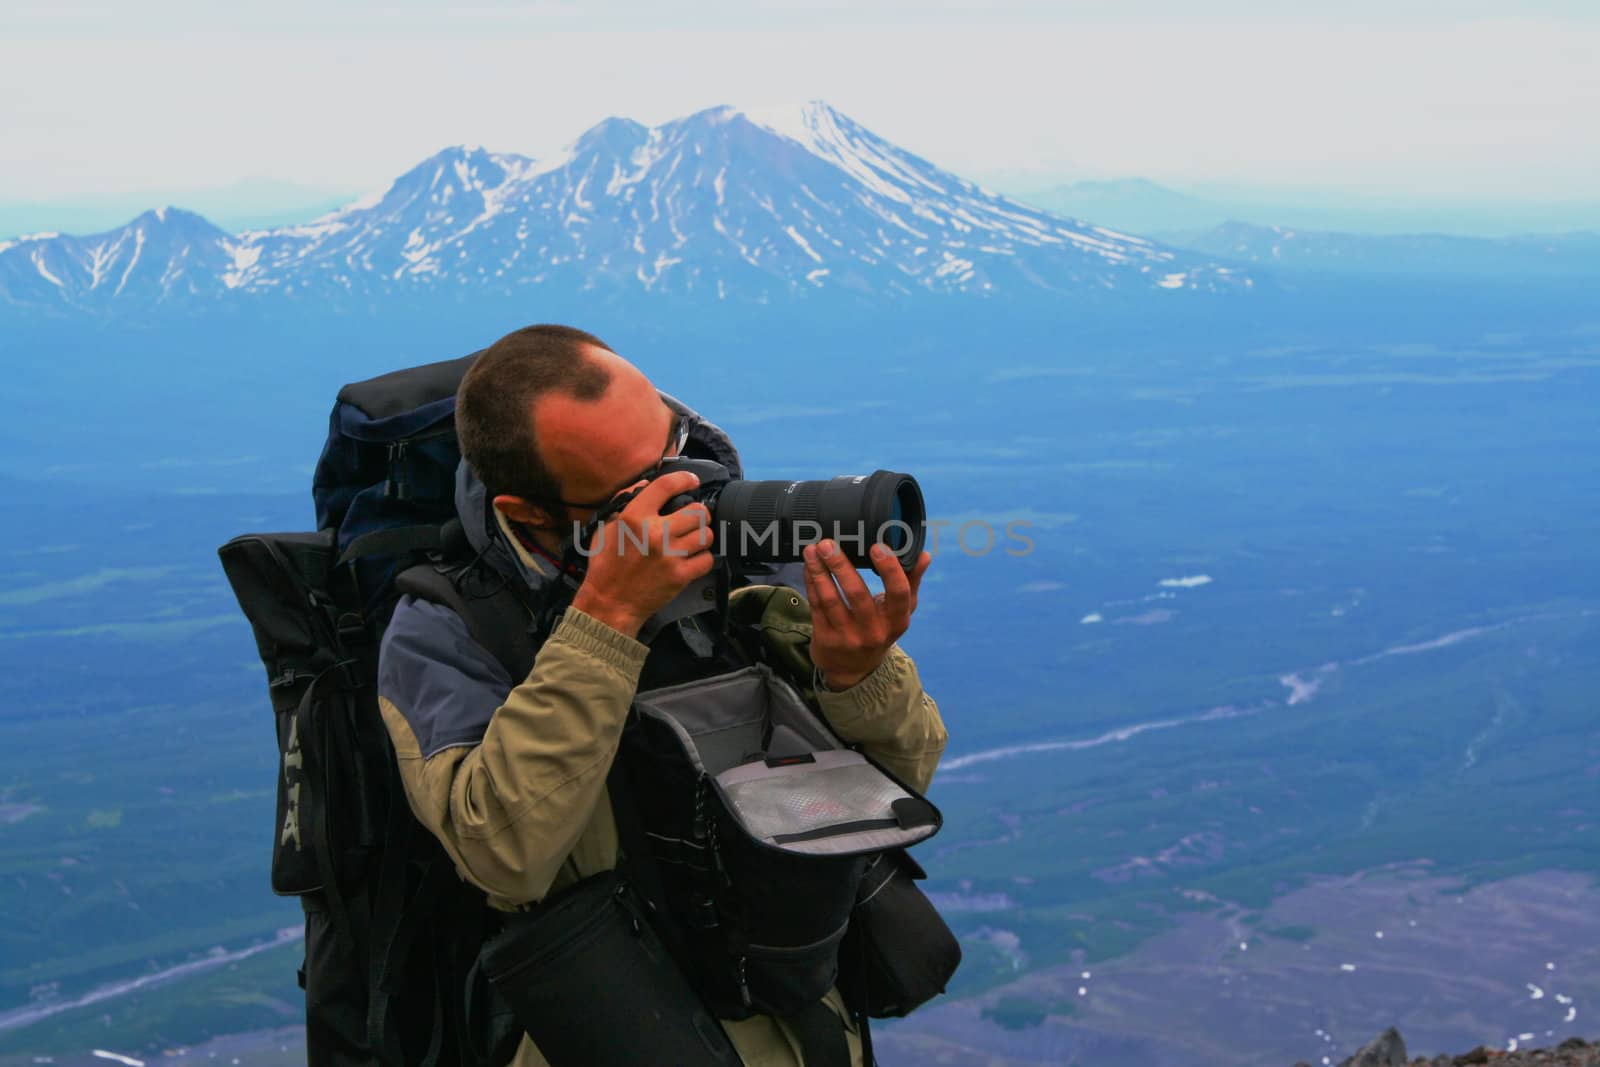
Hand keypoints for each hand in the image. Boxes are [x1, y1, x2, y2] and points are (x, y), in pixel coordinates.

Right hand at [570, 471, 714, 637]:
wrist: (609, 602)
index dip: (684, 479)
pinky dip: (703, 559)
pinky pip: (707, 559)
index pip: (666, 486)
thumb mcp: (606, 528)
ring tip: (692, 541)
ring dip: (702, 537)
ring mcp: (670, 555)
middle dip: (698, 515)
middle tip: (692, 521)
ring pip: (706, 535)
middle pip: (697, 511)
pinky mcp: (680, 576)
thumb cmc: (607, 565)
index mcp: (634, 517)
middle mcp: (655, 533)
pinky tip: (692, 560)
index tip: (692, 481)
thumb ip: (624, 502)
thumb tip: (645, 484)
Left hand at [801, 539, 931, 689]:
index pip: (898, 593)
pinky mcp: (826, 639)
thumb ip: (911, 582)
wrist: (854, 669)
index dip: (889, 569)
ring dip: (819, 572)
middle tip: (829, 543)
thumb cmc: (880, 629)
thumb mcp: (900, 612)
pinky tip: (809, 566)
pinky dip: (811, 583)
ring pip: (831, 599)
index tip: (877, 546)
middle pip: (857, 594)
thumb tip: (924, 555)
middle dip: (841, 565)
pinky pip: (816, 606)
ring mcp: (848, 637)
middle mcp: (874, 631)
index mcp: (897, 621)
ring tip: (812, 550)